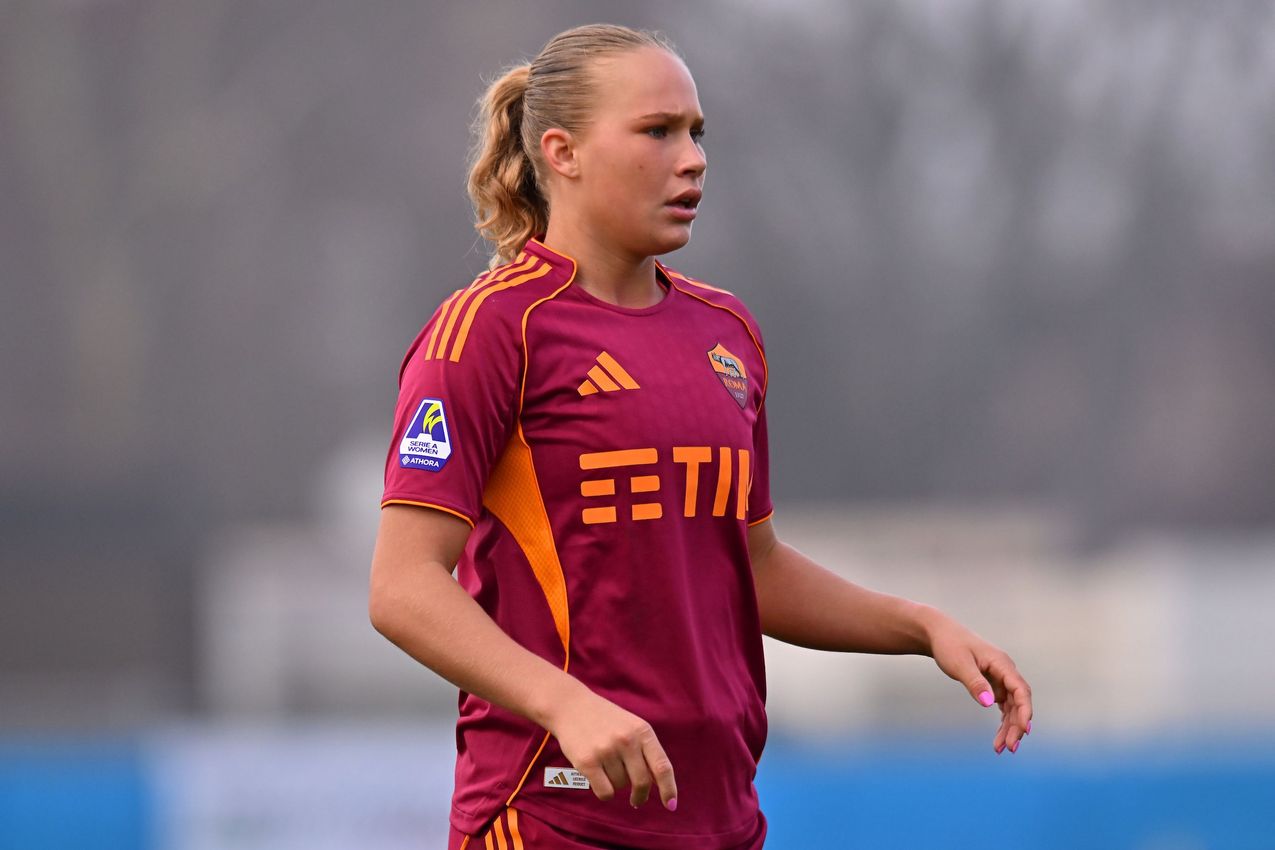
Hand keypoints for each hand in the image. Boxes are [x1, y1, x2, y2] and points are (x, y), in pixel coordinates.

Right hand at [544, 683, 677, 809]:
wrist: (571, 706)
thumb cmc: (605, 720)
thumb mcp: (631, 726)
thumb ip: (646, 750)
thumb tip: (657, 783)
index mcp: (642, 731)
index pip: (663, 766)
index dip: (669, 788)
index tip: (671, 805)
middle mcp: (627, 740)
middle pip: (643, 782)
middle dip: (641, 796)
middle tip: (637, 800)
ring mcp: (607, 751)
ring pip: (621, 787)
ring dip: (616, 785)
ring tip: (607, 767)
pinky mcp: (587, 762)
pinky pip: (605, 792)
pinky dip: (604, 793)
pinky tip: (599, 779)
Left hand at [923, 609, 1033, 753]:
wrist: (939, 634)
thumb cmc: (949, 645)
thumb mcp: (960, 664)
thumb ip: (975, 683)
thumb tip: (989, 703)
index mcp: (1002, 664)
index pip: (1021, 690)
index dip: (1025, 711)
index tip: (1024, 730)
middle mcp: (1005, 671)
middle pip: (1018, 702)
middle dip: (1016, 726)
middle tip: (1009, 748)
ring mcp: (1000, 678)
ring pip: (1012, 707)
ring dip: (1009, 727)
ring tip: (1001, 749)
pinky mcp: (993, 684)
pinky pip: (1003, 705)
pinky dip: (1002, 721)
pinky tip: (1000, 737)